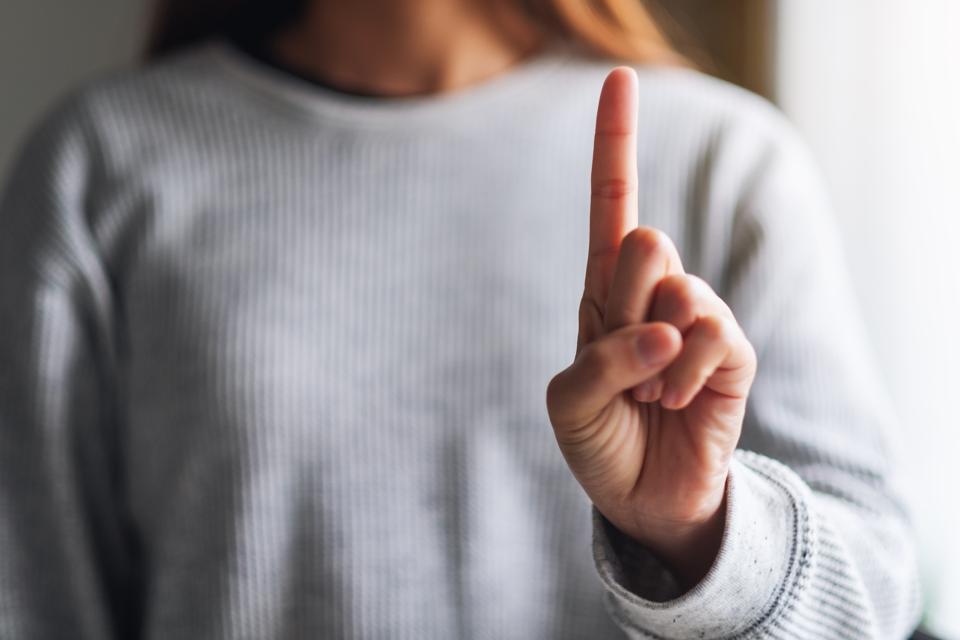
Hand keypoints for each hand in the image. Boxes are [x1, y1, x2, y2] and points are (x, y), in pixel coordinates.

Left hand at [545, 68, 756, 589]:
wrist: (640, 498)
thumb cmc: (598, 440)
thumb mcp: (569, 401)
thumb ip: (603, 357)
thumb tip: (665, 328)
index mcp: (604, 291)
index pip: (611, 203)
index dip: (616, 143)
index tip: (621, 77)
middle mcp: (651, 293)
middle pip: (642, 240)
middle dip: (623, 302)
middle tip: (623, 354)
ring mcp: (695, 318)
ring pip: (679, 287)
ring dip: (653, 352)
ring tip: (649, 393)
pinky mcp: (730, 352)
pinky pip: (711, 332)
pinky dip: (683, 373)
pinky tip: (676, 400)